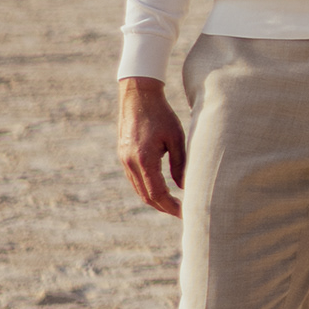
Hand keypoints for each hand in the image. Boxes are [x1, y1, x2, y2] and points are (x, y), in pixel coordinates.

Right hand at [117, 78, 186, 216]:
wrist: (138, 95)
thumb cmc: (161, 114)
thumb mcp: (176, 138)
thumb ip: (180, 164)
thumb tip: (184, 187)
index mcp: (144, 159)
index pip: (157, 193)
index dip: (171, 207)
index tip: (185, 213)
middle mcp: (130, 163)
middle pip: (146, 196)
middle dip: (164, 207)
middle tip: (182, 213)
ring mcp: (124, 160)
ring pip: (139, 189)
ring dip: (155, 200)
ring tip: (174, 205)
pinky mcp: (123, 155)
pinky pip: (135, 179)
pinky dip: (147, 188)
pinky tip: (161, 189)